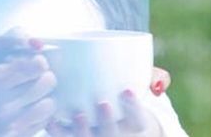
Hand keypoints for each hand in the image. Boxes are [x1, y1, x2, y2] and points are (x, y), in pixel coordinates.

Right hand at [0, 28, 59, 136]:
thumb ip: (14, 37)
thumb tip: (38, 43)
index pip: (38, 65)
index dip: (39, 62)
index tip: (32, 64)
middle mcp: (0, 105)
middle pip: (48, 82)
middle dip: (43, 77)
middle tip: (32, 79)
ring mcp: (9, 126)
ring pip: (50, 104)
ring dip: (44, 97)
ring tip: (31, 95)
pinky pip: (45, 122)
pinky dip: (40, 114)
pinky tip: (27, 110)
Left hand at [44, 66, 173, 136]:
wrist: (118, 124)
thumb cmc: (129, 100)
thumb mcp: (145, 87)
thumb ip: (155, 78)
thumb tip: (159, 83)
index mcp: (137, 126)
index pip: (139, 118)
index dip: (133, 106)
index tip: (127, 90)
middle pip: (113, 136)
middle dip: (108, 122)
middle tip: (102, 103)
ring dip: (82, 131)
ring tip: (78, 115)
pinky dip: (58, 133)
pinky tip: (51, 120)